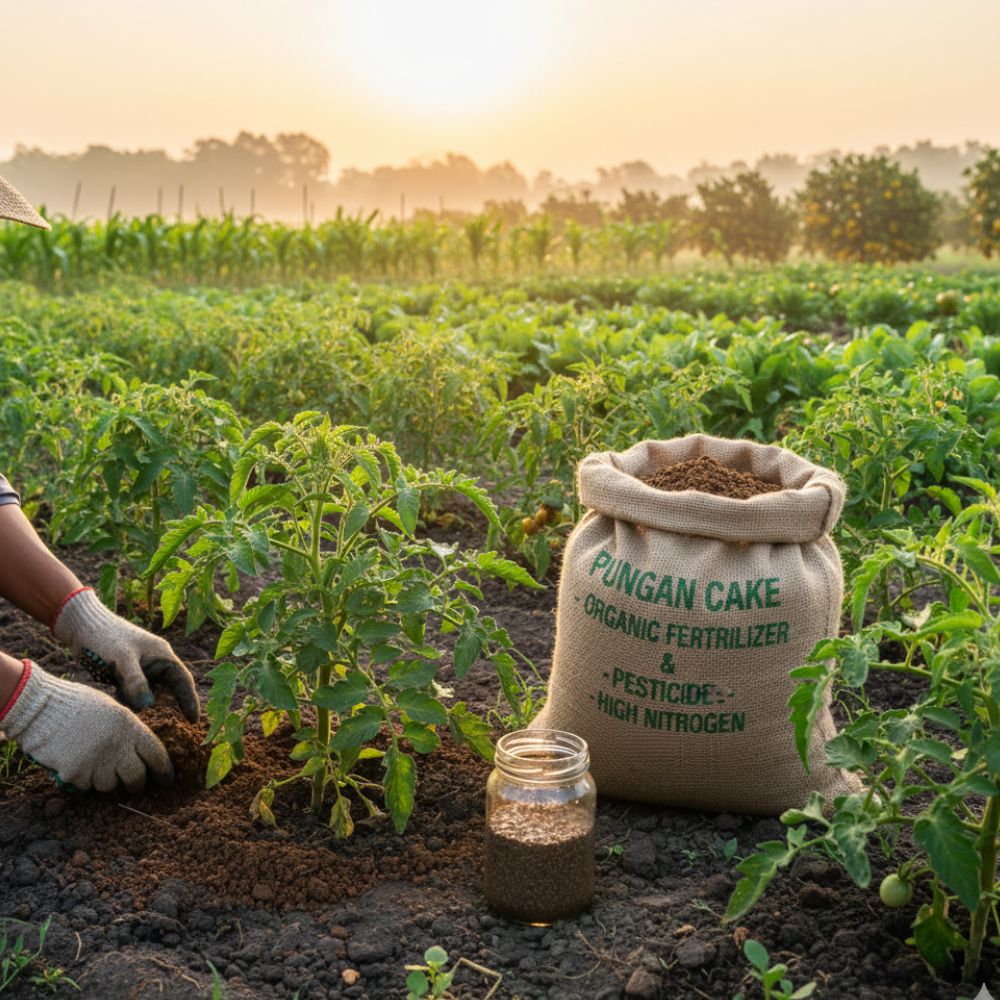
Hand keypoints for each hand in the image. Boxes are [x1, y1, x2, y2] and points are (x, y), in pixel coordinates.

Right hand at [0, 661, 172, 791]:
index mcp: (130, 726)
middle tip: (134, 784)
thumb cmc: (77, 704)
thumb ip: (128, 731)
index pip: (156, 754)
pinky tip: (76, 762)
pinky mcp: (75, 774)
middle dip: (136, 783)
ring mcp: (96, 761)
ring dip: (106, 779)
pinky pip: (86, 786)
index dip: (163, 769)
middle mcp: (117, 746)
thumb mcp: (113, 710)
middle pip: (136, 777)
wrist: (40, 707)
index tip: (167, 778)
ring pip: (110, 785)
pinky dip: (84, 780)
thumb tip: (141, 752)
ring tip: (95, 762)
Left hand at [52, 588, 199, 721]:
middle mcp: (155, 662)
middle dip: (174, 708)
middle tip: (179, 731)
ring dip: (150, 708)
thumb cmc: (106, 638)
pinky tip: (129, 717)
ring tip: (153, 729)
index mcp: (162, 656)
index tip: (194, 722)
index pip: (183, 681)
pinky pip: (136, 693)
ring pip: (151, 693)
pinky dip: (134, 704)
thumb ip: (136, 683)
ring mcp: (141, 668)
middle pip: (170, 689)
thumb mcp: (122, 660)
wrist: (82, 626)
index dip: (190, 701)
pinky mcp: (126, 674)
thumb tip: (148, 707)